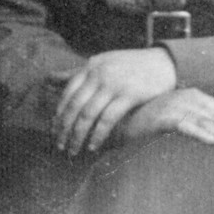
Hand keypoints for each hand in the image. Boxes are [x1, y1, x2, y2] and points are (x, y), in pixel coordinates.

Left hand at [54, 47, 176, 155]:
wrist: (165, 63)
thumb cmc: (132, 65)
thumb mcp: (103, 63)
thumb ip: (78, 73)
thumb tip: (49, 77)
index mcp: (90, 67)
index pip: (67, 92)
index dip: (59, 113)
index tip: (54, 130)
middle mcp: (98, 74)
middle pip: (74, 106)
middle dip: (64, 128)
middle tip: (59, 144)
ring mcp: (113, 84)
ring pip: (87, 115)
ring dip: (78, 135)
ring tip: (73, 150)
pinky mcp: (129, 95)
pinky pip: (107, 119)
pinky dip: (98, 135)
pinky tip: (93, 146)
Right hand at [119, 88, 213, 161]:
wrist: (121, 122)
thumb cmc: (152, 125)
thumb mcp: (180, 120)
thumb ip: (199, 123)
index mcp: (195, 96)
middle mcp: (188, 97)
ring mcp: (175, 105)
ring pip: (209, 123)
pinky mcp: (163, 116)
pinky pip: (187, 125)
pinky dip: (202, 133)